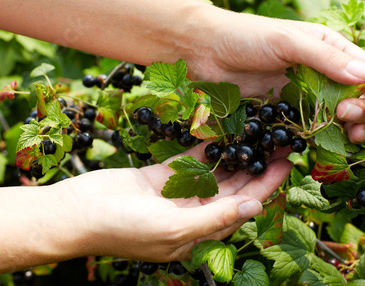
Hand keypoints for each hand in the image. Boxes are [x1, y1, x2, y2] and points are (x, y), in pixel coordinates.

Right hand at [56, 142, 292, 261]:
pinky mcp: (161, 175)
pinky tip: (222, 130)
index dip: (266, 187)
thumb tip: (255, 207)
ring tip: (258, 133)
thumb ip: (215, 217)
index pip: (242, 208)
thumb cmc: (123, 229)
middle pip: (233, 189)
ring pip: (214, 172)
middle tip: (279, 142)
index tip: (286, 164)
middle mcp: (192, 213)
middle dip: (256, 167)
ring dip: (235, 155)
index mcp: (199, 233)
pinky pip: (189, 159)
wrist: (78, 212)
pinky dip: (205, 146)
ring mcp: (177, 193)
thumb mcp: (174, 228)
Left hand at [184, 11, 364, 142]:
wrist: (203, 51)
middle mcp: (317, 73)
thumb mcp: (288, 41)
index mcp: (327, 49)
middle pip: (352, 99)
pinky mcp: (277, 112)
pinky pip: (301, 128)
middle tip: (347, 117)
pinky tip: (311, 144)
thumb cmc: (245, 36)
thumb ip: (326, 59)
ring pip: (329, 118)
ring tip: (342, 136)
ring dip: (341, 130)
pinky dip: (311, 138)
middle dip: (359, 112)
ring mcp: (297, 94)